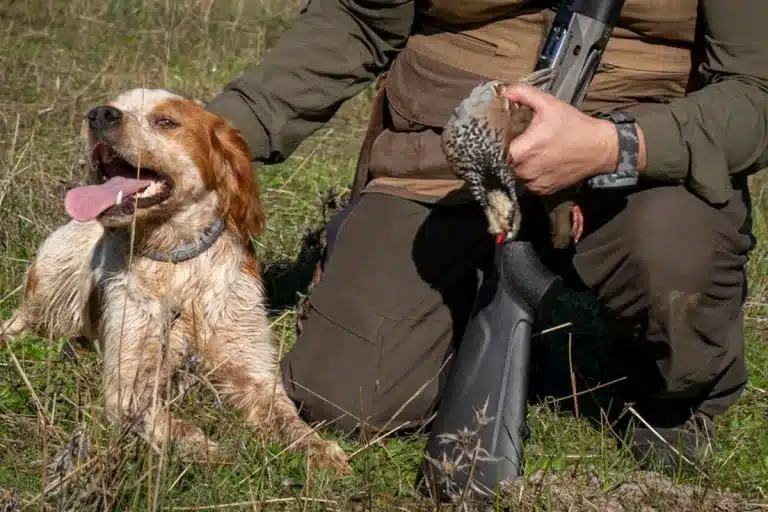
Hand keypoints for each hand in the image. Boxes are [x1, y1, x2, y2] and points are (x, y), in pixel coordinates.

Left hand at [504, 83, 618, 194]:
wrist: (600, 148)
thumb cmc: (574, 125)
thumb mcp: (549, 104)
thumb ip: (524, 94)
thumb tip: (504, 91)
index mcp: (524, 150)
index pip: (495, 151)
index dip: (495, 144)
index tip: (499, 138)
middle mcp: (527, 170)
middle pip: (503, 164)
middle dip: (506, 154)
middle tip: (515, 143)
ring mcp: (535, 183)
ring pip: (514, 176)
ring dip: (516, 166)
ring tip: (526, 154)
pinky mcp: (544, 191)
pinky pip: (527, 185)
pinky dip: (528, 176)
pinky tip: (537, 164)